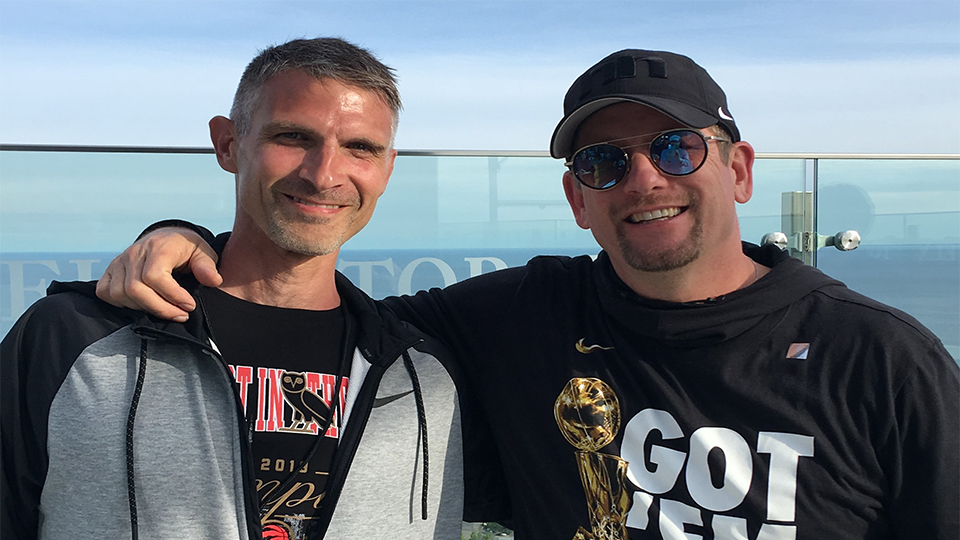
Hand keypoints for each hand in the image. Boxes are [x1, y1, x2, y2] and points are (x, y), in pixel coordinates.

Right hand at [96, 228, 221, 321]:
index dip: (172, 296)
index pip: (154, 276)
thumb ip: (207, 266)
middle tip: (181, 315)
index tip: (189, 305)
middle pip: (136, 289)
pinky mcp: (110, 270)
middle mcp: (135, 253)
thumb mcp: (203, 252)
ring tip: (165, 308)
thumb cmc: (185, 247)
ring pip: (120, 294)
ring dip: (143, 308)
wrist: (166, 236)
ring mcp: (119, 262)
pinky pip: (106, 292)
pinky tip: (142, 304)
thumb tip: (214, 281)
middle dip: (160, 308)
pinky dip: (121, 303)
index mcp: (158, 247)